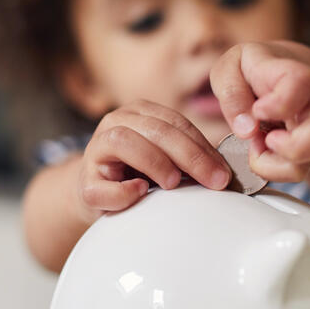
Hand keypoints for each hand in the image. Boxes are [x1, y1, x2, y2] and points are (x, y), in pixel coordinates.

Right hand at [76, 100, 231, 218]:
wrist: (97, 195)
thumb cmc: (138, 175)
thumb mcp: (167, 160)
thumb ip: (189, 158)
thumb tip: (225, 172)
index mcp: (140, 113)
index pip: (176, 123)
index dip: (202, 147)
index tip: (223, 172)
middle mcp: (116, 122)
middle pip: (155, 130)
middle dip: (189, 156)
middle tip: (212, 181)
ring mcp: (96, 149)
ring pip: (123, 141)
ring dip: (154, 161)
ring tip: (173, 183)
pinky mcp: (84, 181)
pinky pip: (100, 185)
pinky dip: (122, 191)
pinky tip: (140, 193)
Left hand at [210, 41, 309, 182]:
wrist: (278, 76)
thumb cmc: (251, 71)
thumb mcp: (229, 70)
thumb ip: (232, 93)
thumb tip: (247, 129)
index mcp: (289, 70)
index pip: (301, 81)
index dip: (279, 104)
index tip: (258, 112)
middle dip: (295, 147)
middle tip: (267, 140)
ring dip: (284, 164)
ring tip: (261, 148)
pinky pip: (302, 169)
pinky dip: (278, 170)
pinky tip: (265, 153)